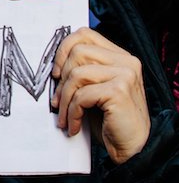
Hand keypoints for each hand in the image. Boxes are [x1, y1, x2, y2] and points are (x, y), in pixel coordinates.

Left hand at [52, 27, 149, 163]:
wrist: (131, 148)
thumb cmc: (109, 118)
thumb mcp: (94, 88)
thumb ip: (82, 70)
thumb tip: (51, 64)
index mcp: (120, 56)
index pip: (84, 34)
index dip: (63, 49)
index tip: (55, 72)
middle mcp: (126, 62)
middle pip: (77, 52)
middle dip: (61, 79)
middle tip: (57, 100)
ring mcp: (125, 75)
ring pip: (76, 74)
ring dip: (64, 99)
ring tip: (64, 116)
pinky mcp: (119, 91)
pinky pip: (82, 95)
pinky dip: (72, 112)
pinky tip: (73, 125)